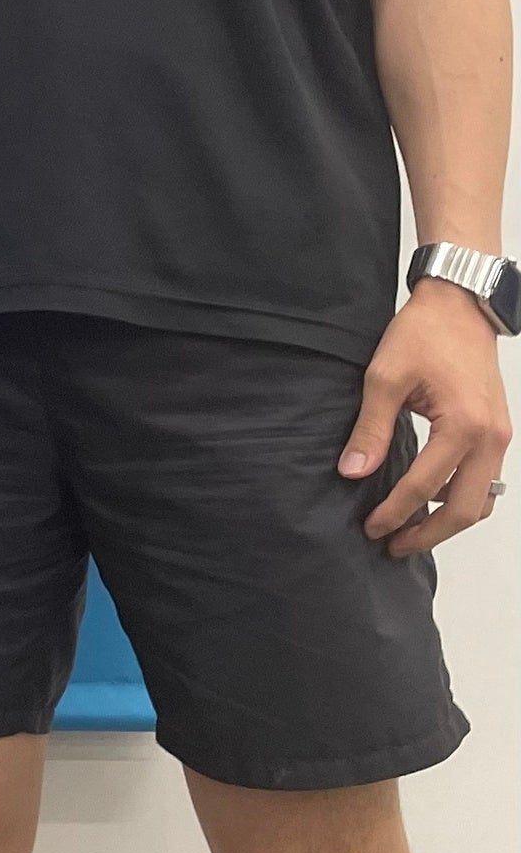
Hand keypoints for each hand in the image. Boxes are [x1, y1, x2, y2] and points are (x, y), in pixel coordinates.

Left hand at [341, 281, 512, 555]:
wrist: (459, 306)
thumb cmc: (422, 334)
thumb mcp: (384, 377)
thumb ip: (370, 429)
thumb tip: (353, 472)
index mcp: (462, 426)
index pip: (424, 486)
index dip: (395, 512)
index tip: (371, 528)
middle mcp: (490, 439)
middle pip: (464, 509)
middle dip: (428, 534)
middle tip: (392, 545)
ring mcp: (499, 438)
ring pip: (481, 500)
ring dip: (447, 521)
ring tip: (409, 530)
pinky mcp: (497, 433)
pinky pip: (484, 480)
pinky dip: (460, 498)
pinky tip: (429, 500)